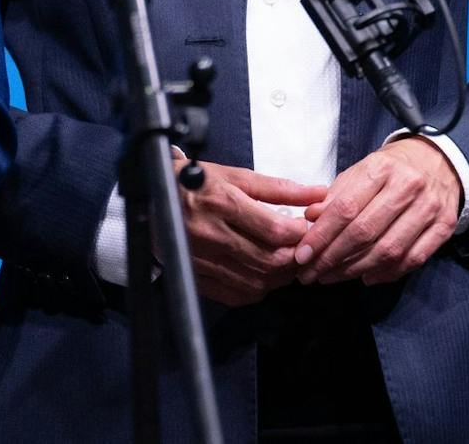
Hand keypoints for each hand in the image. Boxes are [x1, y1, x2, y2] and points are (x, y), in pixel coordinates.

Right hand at [177, 161, 325, 306]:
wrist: (152, 193)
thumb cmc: (195, 181)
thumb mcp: (235, 175)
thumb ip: (278, 188)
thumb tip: (316, 193)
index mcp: (221, 202)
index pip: (275, 230)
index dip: (300, 234)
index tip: (306, 228)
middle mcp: (210, 233)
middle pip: (268, 260)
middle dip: (294, 258)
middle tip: (301, 249)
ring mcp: (200, 257)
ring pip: (255, 281)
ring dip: (279, 277)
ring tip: (286, 262)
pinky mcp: (195, 274)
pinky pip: (235, 294)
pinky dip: (257, 290)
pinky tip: (263, 276)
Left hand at [294, 138, 461, 286]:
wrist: (436, 161)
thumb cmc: (389, 169)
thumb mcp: (359, 171)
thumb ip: (335, 195)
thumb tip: (310, 218)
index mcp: (381, 168)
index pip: (345, 208)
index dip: (321, 235)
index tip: (301, 254)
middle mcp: (408, 187)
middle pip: (365, 232)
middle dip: (333, 258)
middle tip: (311, 273)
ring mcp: (430, 208)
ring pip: (389, 250)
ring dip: (356, 269)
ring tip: (332, 278)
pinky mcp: (446, 226)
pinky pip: (414, 258)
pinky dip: (388, 273)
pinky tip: (366, 277)